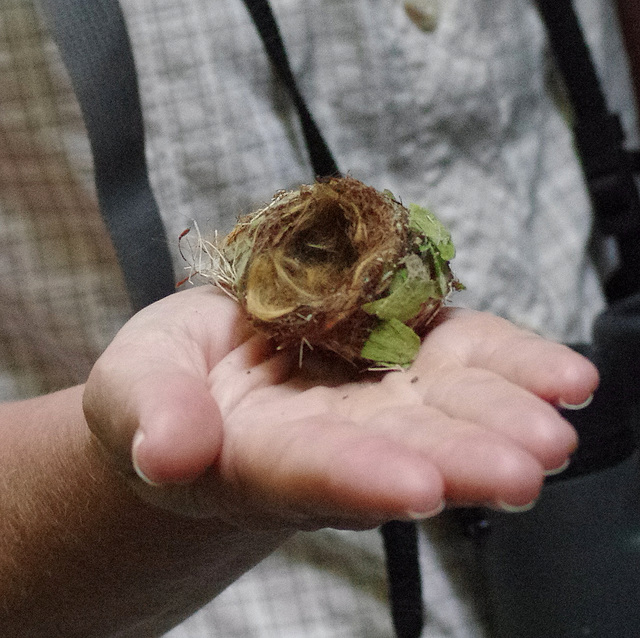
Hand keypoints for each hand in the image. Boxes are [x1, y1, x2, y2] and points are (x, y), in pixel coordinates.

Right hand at [83, 287, 597, 529]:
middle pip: (401, 450)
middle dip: (461, 459)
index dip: (358, 477)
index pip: (311, 472)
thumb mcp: (136, 388)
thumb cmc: (165, 387)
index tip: (414, 488)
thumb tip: (167, 453)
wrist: (214, 373)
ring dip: (503, 413)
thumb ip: (151, 416)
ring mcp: (378, 396)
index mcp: (262, 456)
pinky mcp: (404, 353)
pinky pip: (463, 356)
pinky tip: (564, 376)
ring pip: (446, 407)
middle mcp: (336, 437)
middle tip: (525, 466)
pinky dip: (511, 363)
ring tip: (559, 417)